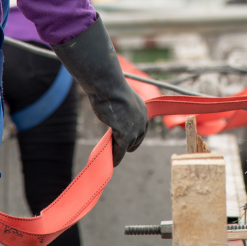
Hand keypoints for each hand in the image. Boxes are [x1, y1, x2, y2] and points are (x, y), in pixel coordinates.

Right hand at [52, 17, 149, 165]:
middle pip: (137, 138)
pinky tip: (111, 163)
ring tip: (112, 158)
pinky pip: (120, 150)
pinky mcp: (126, 134)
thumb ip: (114, 99)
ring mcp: (135, 127)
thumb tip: (104, 88)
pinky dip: (115, 157)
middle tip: (118, 150)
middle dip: (128, 145)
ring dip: (119, 152)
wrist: (108, 85)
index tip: (128, 142)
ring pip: (128, 146)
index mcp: (142, 108)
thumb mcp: (114, 93)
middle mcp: (142, 119)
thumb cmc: (107, 84)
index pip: (142, 127)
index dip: (135, 135)